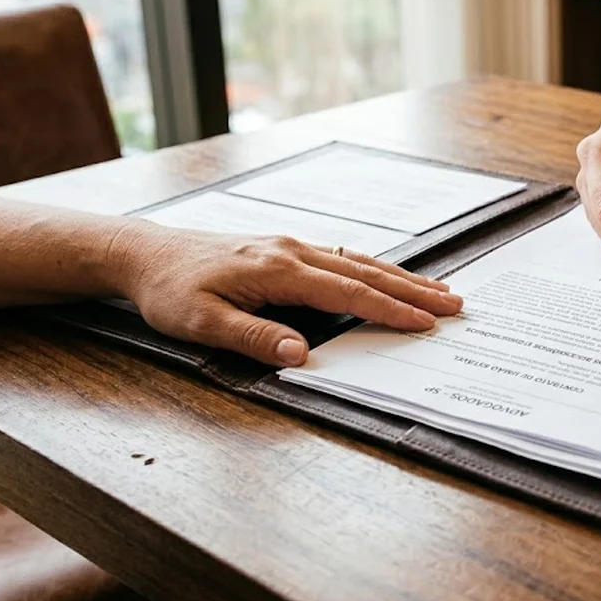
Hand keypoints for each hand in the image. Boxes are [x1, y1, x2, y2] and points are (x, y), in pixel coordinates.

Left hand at [112, 224, 462, 365]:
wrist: (145, 254)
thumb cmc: (170, 291)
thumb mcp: (202, 323)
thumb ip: (254, 337)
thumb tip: (302, 354)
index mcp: (278, 269)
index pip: (348, 292)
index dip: (389, 310)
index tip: (425, 323)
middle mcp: (293, 251)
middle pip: (366, 272)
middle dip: (413, 290)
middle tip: (455, 303)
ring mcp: (291, 246)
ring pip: (360, 261)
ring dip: (401, 277)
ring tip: (438, 289)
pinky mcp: (285, 249)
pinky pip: (343, 257)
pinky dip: (375, 269)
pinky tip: (389, 277)